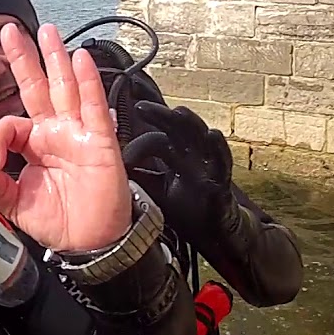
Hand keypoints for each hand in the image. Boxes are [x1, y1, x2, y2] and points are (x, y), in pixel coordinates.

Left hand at [0, 24, 130, 252]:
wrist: (90, 242)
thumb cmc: (58, 220)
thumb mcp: (14, 206)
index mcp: (33, 144)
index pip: (9, 124)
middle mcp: (54, 132)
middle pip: (37, 88)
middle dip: (25, 59)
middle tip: (9, 31)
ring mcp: (78, 133)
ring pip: (64, 88)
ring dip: (56, 59)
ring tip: (48, 31)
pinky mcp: (100, 141)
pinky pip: (93, 107)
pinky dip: (87, 83)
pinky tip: (80, 60)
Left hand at [130, 101, 234, 223]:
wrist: (211, 228)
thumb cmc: (184, 205)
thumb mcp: (155, 189)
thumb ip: (138, 174)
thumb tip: (111, 164)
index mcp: (173, 155)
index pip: (155, 141)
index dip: (139, 143)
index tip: (120, 140)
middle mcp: (190, 154)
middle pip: (175, 128)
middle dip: (160, 115)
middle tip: (141, 106)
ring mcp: (207, 164)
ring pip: (199, 137)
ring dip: (190, 123)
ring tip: (178, 112)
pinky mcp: (220, 179)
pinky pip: (222, 160)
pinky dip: (218, 148)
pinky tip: (213, 135)